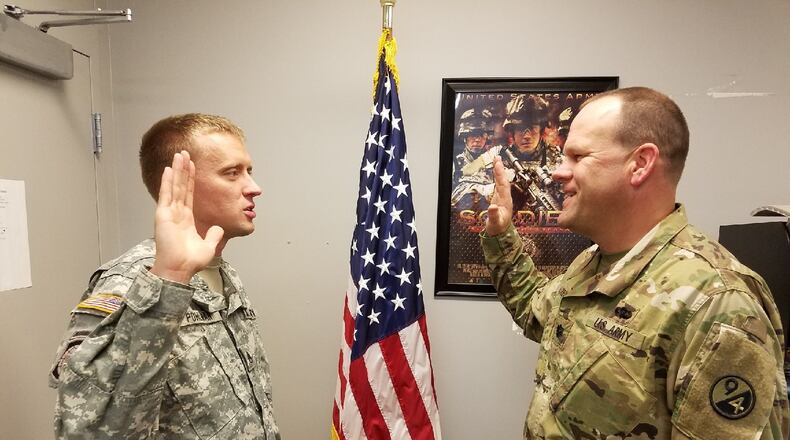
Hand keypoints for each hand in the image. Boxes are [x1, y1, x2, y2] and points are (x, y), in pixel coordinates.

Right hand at [149, 151, 223, 283]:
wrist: (180, 269)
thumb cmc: (190, 261)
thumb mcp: (208, 246)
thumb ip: (214, 235)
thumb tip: (219, 228)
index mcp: (186, 219)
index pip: (188, 194)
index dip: (190, 180)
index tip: (192, 166)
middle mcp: (176, 214)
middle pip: (181, 186)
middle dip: (183, 169)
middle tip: (184, 153)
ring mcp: (169, 213)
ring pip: (174, 187)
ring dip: (176, 170)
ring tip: (179, 155)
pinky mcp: (163, 215)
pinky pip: (166, 195)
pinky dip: (167, 182)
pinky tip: (168, 169)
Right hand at [485, 156, 512, 235]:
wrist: (500, 232)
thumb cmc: (498, 228)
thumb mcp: (495, 222)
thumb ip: (494, 215)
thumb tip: (493, 207)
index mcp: (505, 201)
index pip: (503, 183)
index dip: (500, 173)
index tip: (497, 163)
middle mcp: (505, 197)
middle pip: (503, 180)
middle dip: (500, 168)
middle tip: (497, 157)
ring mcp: (502, 197)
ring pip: (501, 181)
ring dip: (499, 171)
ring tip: (496, 161)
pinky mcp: (499, 198)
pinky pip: (498, 184)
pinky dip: (496, 177)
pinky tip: (495, 172)